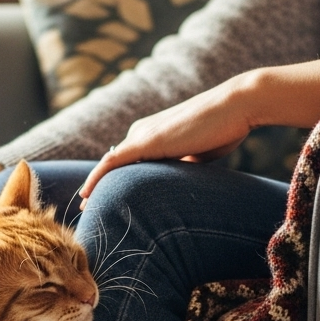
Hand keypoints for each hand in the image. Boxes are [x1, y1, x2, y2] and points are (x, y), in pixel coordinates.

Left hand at [78, 74, 254, 208]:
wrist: (235, 107)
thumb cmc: (223, 128)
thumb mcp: (198, 154)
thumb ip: (183, 166)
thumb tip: (179, 185)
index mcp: (153, 135)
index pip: (126, 163)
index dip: (112, 183)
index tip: (103, 202)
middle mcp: (142, 133)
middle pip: (114, 166)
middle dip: (100, 189)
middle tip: (88, 213)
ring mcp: (142, 135)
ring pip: (110, 166)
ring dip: (96, 188)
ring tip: (84, 211)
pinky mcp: (146, 141)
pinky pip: (113, 162)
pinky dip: (97, 177)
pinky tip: (86, 194)